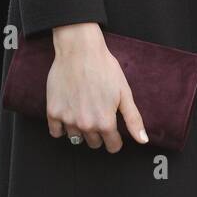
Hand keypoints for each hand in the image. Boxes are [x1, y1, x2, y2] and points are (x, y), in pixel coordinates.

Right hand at [48, 22, 147, 151]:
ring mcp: (68, 119)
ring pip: (75, 138)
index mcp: (105, 122)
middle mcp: (86, 125)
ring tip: (83, 110)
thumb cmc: (105, 68)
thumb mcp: (124, 92)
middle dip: (98, 133)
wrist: (79, 50)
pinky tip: (69, 113)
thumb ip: (133, 119)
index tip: (113, 130)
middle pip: (94, 143)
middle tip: (98, 113)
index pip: (112, 146)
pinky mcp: (53, 112)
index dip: (115, 139)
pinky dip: (62, 127)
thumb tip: (143, 140)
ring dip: (80, 130)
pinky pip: (56, 132)